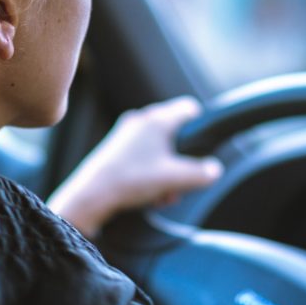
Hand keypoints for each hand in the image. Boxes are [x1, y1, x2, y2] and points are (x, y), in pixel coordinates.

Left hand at [47, 95, 224, 237]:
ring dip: (166, 171)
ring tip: (164, 195)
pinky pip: (142, 156)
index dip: (201, 125)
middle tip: (181, 182)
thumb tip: (214, 170)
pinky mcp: (115, 149)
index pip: (188, 108)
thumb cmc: (132, 180)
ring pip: (158, 148)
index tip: (203, 146)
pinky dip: (150, 173)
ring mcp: (126, 134)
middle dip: (182, 160)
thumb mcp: (175, 179)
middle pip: (174, 133)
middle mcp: (141, 120)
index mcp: (157, 120)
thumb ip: (201, 173)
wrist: (91, 195)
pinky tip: (149, 196)